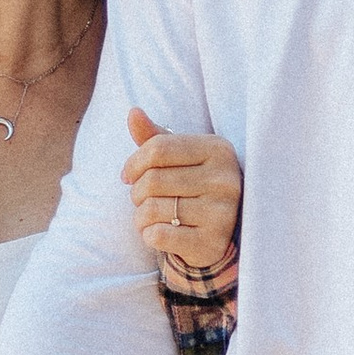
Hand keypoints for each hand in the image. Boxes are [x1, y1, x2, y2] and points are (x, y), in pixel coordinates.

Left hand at [125, 106, 240, 285]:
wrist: (220, 232)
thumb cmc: (193, 186)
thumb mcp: (180, 158)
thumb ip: (155, 137)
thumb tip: (133, 112)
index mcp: (218, 150)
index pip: (158, 148)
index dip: (133, 162)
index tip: (128, 175)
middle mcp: (225, 179)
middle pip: (153, 180)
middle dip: (136, 192)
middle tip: (140, 199)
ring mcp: (222, 212)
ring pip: (152, 209)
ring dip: (140, 216)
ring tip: (148, 217)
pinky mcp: (212, 242)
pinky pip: (159, 235)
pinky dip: (148, 235)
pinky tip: (157, 233)